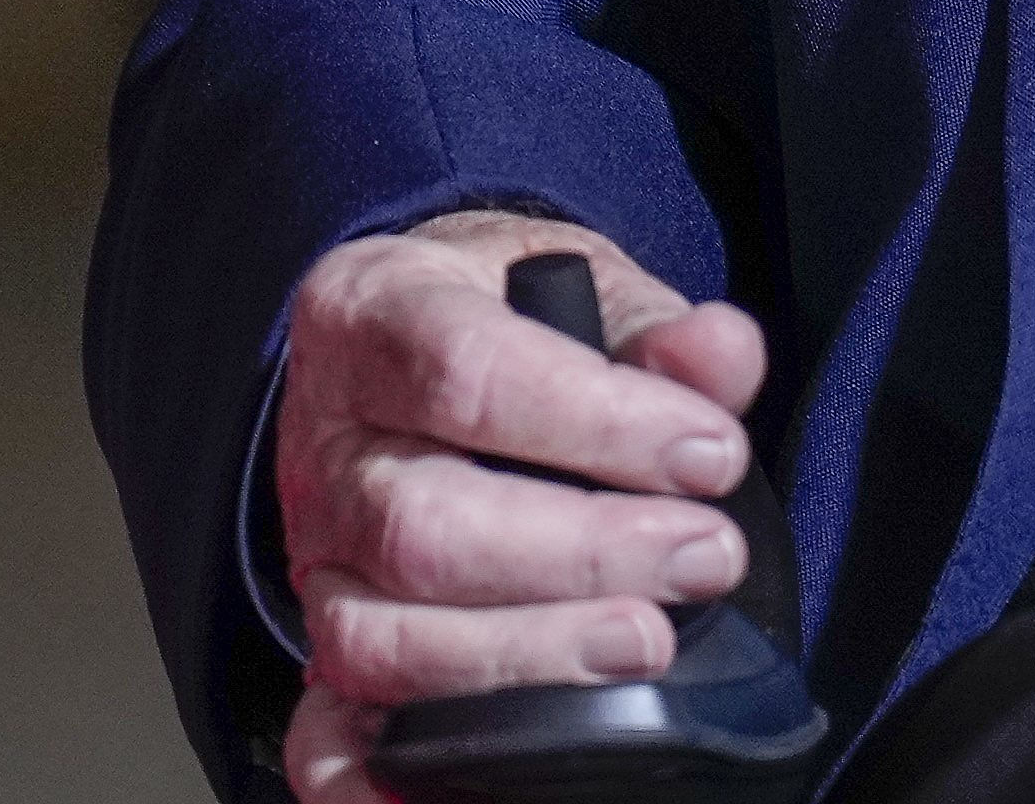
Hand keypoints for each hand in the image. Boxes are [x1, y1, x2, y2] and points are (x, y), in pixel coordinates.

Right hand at [269, 209, 771, 803]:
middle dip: (582, 555)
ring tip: (645, 642)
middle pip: (423, 525)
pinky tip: (434, 790)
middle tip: (704, 557)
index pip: (468, 373)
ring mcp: (314, 555)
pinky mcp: (321, 641)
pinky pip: (321, 728)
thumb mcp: (587, 282)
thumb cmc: (512, 315)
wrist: (417, 337)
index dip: (599, 423)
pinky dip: (366, 774)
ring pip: (381, 636)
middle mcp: (326, 445)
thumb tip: (719, 359)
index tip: (711, 454)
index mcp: (377, 315)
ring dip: (524, 655)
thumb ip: (659, 325)